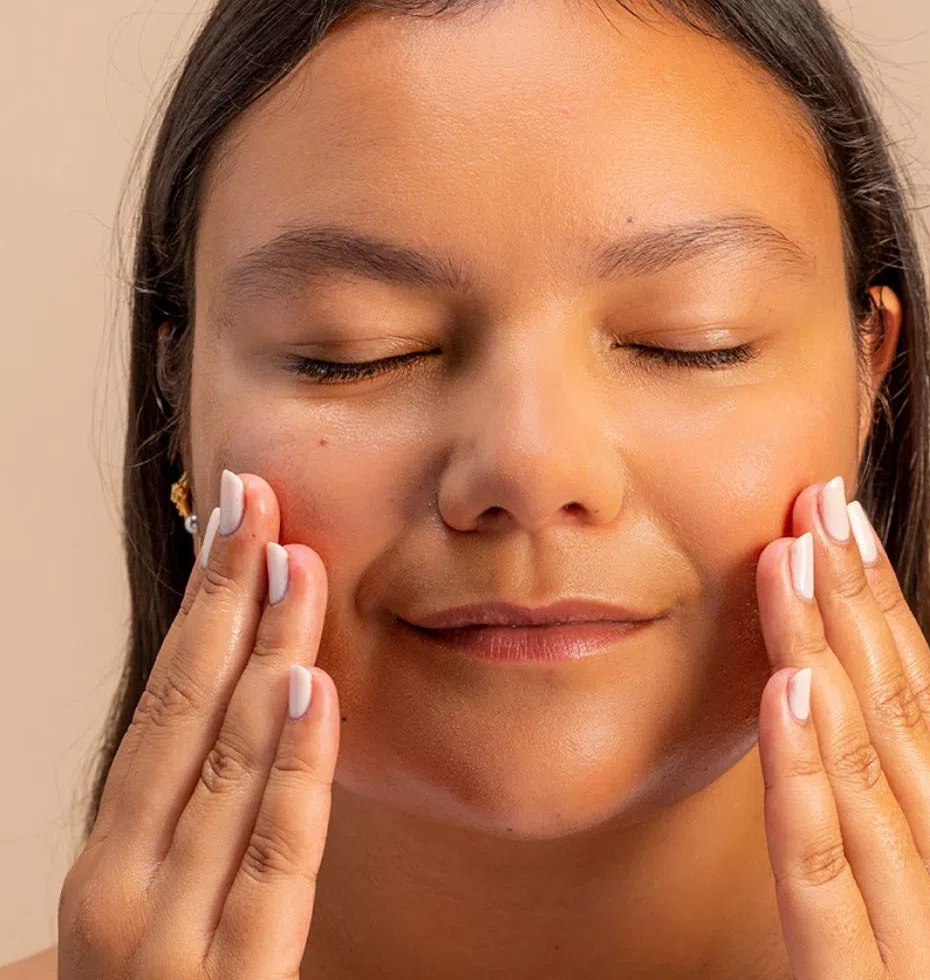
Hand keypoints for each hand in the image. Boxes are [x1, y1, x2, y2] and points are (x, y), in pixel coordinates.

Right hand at [59, 471, 339, 978]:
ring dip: (268, 651)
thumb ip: (178, 835)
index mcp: (110, 860)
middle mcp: (126, 885)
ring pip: (233, 760)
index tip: (232, 527)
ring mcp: (173, 936)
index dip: (200, 610)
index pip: (164, 703)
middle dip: (226, 598)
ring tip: (294, 559)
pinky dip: (295, 765)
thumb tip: (230, 740)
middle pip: (189, 709)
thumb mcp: (143, 922)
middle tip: (256, 499)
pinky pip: (275, 854)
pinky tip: (314, 687)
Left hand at [755, 477, 929, 977]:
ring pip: (858, 764)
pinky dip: (805, 773)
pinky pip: (824, 863)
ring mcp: (924, 932)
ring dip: (822, 654)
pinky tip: (789, 693)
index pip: (926, 706)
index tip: (848, 533)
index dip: (885, 613)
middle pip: (894, 712)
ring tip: (793, 560)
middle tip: (816, 505)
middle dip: (851, 602)